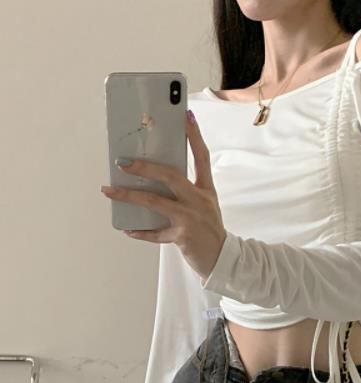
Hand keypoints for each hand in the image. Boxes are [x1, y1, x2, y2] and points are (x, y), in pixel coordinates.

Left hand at [100, 110, 226, 281]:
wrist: (222, 258)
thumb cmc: (209, 230)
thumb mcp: (204, 206)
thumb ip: (186, 192)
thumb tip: (153, 180)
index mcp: (206, 190)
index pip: (201, 156)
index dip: (194, 136)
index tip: (185, 116)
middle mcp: (199, 200)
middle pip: (171, 176)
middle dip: (145, 167)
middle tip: (123, 162)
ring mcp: (190, 218)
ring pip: (155, 202)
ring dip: (129, 195)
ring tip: (109, 191)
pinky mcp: (182, 236)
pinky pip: (155, 233)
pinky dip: (140, 232)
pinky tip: (127, 229)